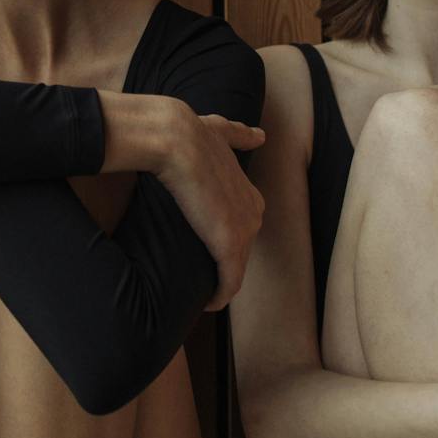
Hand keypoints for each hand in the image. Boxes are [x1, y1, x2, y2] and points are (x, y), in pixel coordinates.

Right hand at [150, 107, 266, 310]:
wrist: (177, 139)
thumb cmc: (191, 134)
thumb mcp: (222, 132)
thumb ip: (241, 136)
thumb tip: (261, 136)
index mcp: (250, 193)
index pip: (241, 226)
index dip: (222, 239)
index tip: (203, 248)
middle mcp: (253, 213)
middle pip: (240, 251)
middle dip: (222, 266)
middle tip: (200, 275)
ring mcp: (244, 231)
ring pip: (235, 270)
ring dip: (220, 284)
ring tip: (202, 293)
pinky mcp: (229, 248)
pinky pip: (228, 283)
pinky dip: (219, 296)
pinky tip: (208, 304)